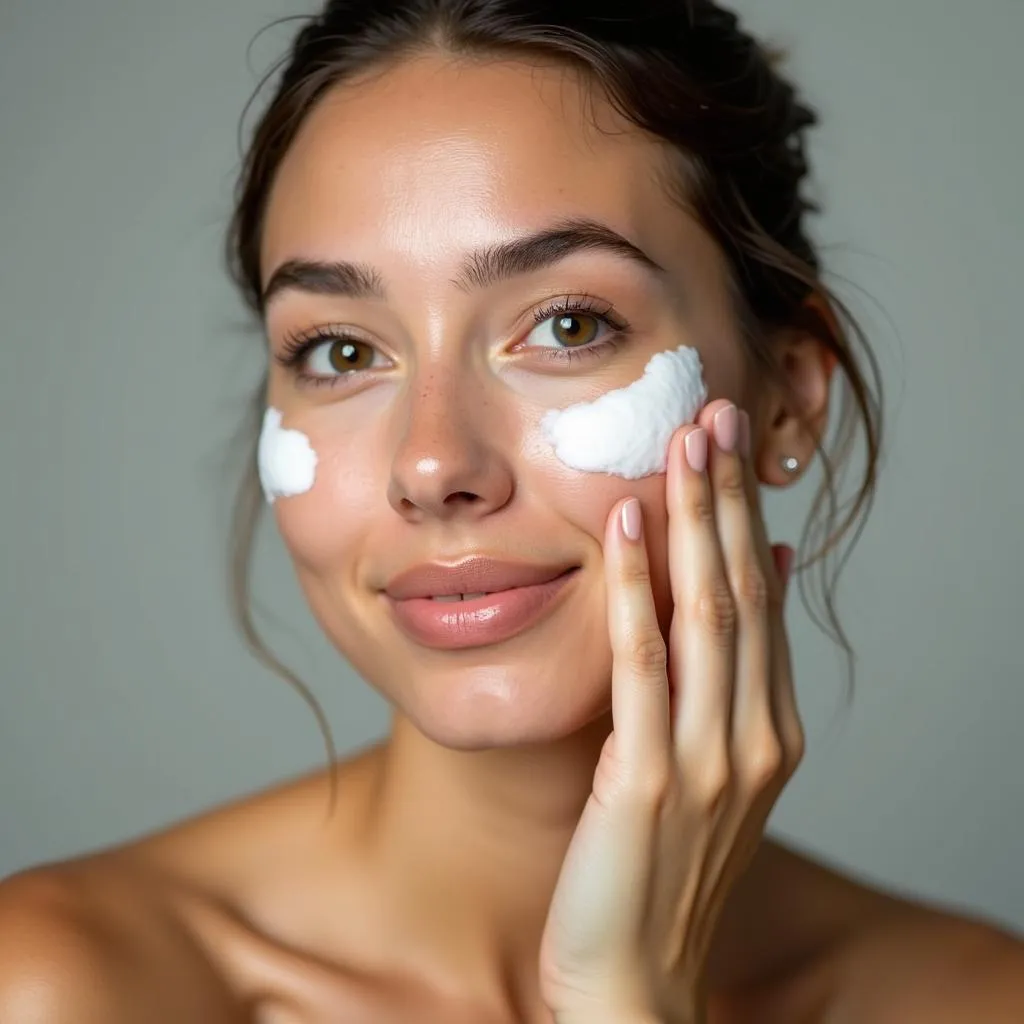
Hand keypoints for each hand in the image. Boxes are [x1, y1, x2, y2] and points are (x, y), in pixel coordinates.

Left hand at [538, 400, 803, 1022]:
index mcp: (768, 730)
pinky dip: (635, 592)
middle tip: (713, 412)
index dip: (746, 518)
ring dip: (694, 521)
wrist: (634, 979)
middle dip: (727, 497)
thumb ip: (737, 677)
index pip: (761, 600)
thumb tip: (759, 576)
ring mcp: (707, 760)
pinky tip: (620, 530)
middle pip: (744, 590)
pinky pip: (642, 667)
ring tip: (682, 443)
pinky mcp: (648, 781)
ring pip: (707, 613)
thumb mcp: (715, 767)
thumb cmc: (662, 868)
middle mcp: (752, 737)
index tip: (730, 446)